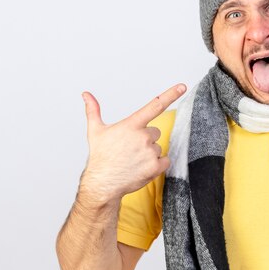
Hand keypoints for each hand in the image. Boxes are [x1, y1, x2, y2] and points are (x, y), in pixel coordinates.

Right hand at [80, 84, 186, 201]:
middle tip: (130, 149)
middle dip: (146, 139)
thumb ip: (93, 110)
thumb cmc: (100, 156)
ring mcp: (150, 152)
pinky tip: (142, 167)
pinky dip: (157, 165)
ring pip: (158, 147)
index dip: (171, 95)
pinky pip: (165, 160)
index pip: (154, 106)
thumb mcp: (95, 131)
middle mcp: (143, 136)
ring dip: (149, 153)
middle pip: (155, 132)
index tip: (182, 87)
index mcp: (131, 125)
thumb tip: (86, 94)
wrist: (103, 183)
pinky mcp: (155, 166)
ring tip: (133, 160)